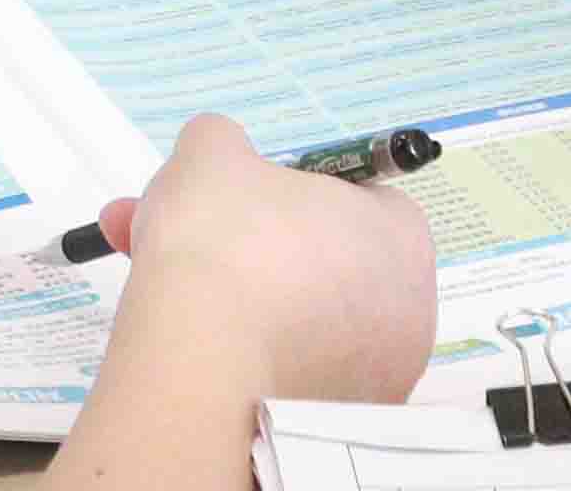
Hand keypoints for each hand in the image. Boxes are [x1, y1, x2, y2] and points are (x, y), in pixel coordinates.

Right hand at [91, 118, 440, 409]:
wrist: (205, 365)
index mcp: (399, 236)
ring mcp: (371, 378)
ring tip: (165, 286)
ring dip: (235, 298)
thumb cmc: (227, 243)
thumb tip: (221, 156)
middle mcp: (405, 313)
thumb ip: (223, 143)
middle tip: (180, 234)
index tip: (235, 196)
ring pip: (294, 320)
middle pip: (317, 261)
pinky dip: (240, 356)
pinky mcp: (328, 426)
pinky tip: (188, 343)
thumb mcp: (211, 152)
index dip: (287, 193)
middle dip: (244, 244)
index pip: (353, 199)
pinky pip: (281, 373)